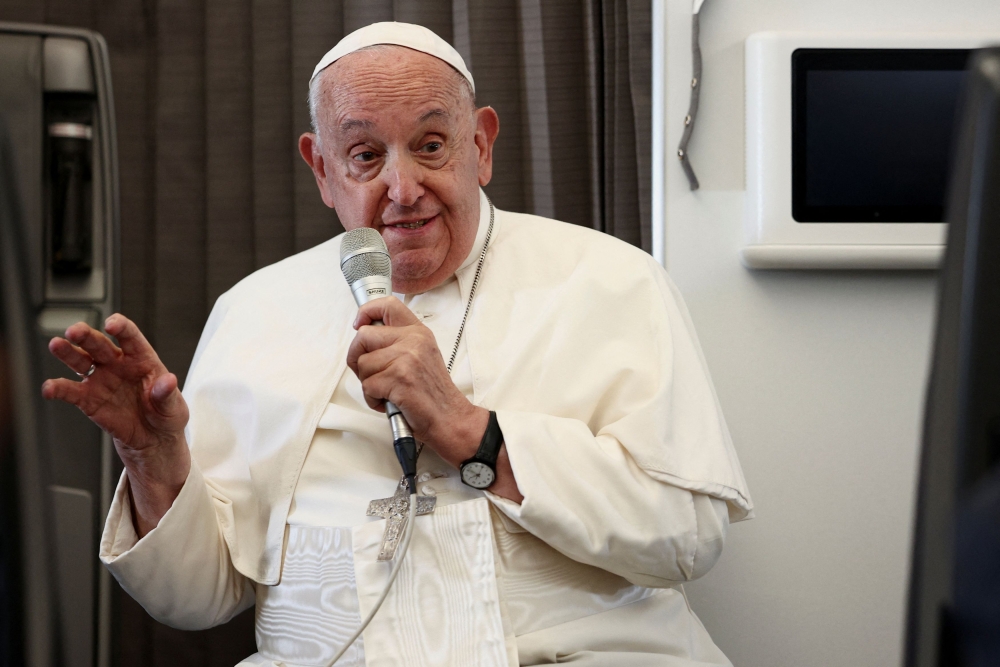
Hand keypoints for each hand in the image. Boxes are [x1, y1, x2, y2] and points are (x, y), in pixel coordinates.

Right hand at [42, 314, 190, 533]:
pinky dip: (58, 389)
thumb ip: (167, 394)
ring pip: (81, 360)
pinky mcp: (88, 399)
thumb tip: (167, 381)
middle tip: (74, 331)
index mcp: (142, 359)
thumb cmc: (166, 416)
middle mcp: (118, 364)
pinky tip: (49, 388)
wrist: (153, 439)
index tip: (112, 325)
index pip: (130, 337)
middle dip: (86, 335)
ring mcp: (101, 380)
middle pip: (99, 344)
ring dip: (68, 352)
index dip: (121, 327)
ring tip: (56, 344)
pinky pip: (71, 392)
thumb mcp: (174, 407)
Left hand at [346, 298, 522, 502]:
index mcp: (418, 332)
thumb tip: (365, 337)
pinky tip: (389, 401)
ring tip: (387, 391)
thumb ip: (398, 342)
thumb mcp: (421, 355)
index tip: (359, 324)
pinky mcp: (399, 379)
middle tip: (370, 373)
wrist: (450, 418)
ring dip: (368, 383)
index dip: (366, 312)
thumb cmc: (432, 392)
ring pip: (362, 364)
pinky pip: (367, 386)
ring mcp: (406, 359)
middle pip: (363, 337)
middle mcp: (413, 341)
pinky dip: (373, 399)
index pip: (387, 305)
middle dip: (358, 358)